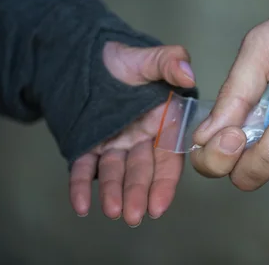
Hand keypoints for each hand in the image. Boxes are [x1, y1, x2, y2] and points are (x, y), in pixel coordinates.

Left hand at [69, 41, 195, 225]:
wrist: (84, 53)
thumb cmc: (121, 56)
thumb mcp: (147, 56)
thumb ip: (170, 61)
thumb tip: (188, 74)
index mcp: (163, 120)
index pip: (168, 156)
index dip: (165, 181)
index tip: (159, 204)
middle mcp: (141, 137)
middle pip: (142, 169)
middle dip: (138, 194)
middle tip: (133, 216)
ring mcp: (114, 142)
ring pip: (115, 171)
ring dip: (113, 192)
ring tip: (110, 211)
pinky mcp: (88, 143)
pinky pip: (84, 167)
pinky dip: (81, 186)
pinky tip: (80, 205)